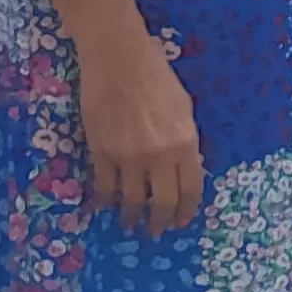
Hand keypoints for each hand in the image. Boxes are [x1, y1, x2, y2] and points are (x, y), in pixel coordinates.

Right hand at [79, 34, 204, 233]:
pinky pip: (104, 186)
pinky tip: (106, 205)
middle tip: (155, 231)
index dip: (185, 209)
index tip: (180, 221)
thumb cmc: (157, 77)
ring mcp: (128, 156)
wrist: (119, 60)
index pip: (190, 188)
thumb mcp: (184, 109)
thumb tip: (183, 167)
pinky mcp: (100, 152)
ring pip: (131, 199)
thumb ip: (184, 141)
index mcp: (185, 143)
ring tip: (129, 224)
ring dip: (131, 216)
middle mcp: (159, 155)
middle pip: (161, 201)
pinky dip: (106, 199)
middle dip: (159, 221)